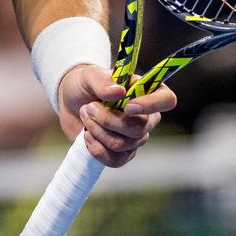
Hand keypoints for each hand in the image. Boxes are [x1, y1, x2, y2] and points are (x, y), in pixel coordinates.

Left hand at [58, 64, 176, 166]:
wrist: (69, 104)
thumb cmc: (84, 85)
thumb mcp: (88, 76)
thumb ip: (102, 81)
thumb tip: (119, 92)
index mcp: (147, 91)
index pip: (166, 100)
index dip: (151, 105)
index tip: (128, 106)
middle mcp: (147, 117)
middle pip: (139, 129)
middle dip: (107, 120)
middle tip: (89, 107)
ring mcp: (135, 138)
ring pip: (122, 144)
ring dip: (97, 130)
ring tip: (85, 115)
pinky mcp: (122, 153)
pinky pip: (115, 160)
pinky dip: (96, 148)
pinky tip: (87, 135)